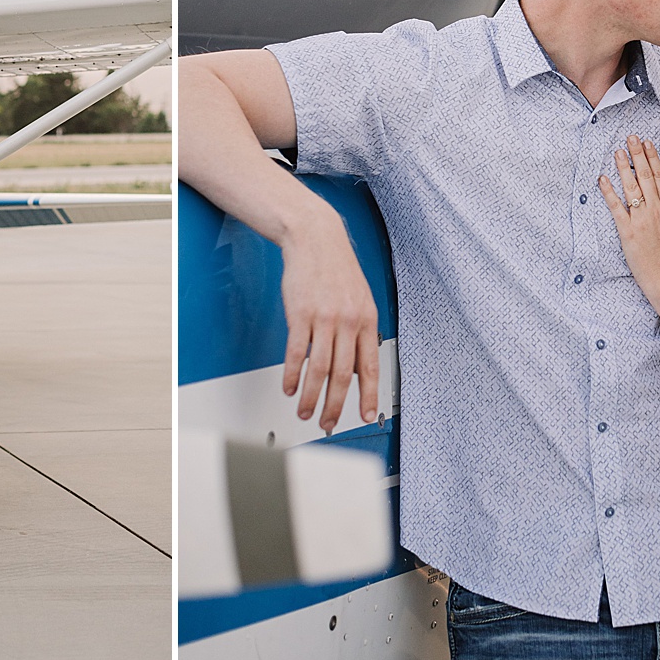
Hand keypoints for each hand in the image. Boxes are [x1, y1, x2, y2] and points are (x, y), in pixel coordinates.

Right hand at [280, 206, 381, 434]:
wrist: (315, 237)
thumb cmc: (336, 268)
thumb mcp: (360, 298)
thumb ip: (359, 332)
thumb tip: (356, 365)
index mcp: (366, 320)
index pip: (370, 367)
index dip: (368, 396)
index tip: (365, 416)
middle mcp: (348, 321)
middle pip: (343, 375)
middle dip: (336, 406)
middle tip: (328, 423)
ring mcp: (324, 318)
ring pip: (319, 369)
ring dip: (311, 396)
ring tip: (305, 411)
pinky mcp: (300, 313)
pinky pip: (295, 352)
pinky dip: (291, 374)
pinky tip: (289, 386)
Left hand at [597, 136, 659, 337]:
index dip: (653, 158)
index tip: (647, 143)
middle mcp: (656, 210)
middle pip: (646, 177)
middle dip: (638, 155)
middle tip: (631, 138)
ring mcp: (641, 219)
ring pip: (632, 188)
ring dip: (624, 168)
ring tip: (618, 152)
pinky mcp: (627, 230)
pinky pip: (616, 207)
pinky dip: (609, 192)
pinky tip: (603, 179)